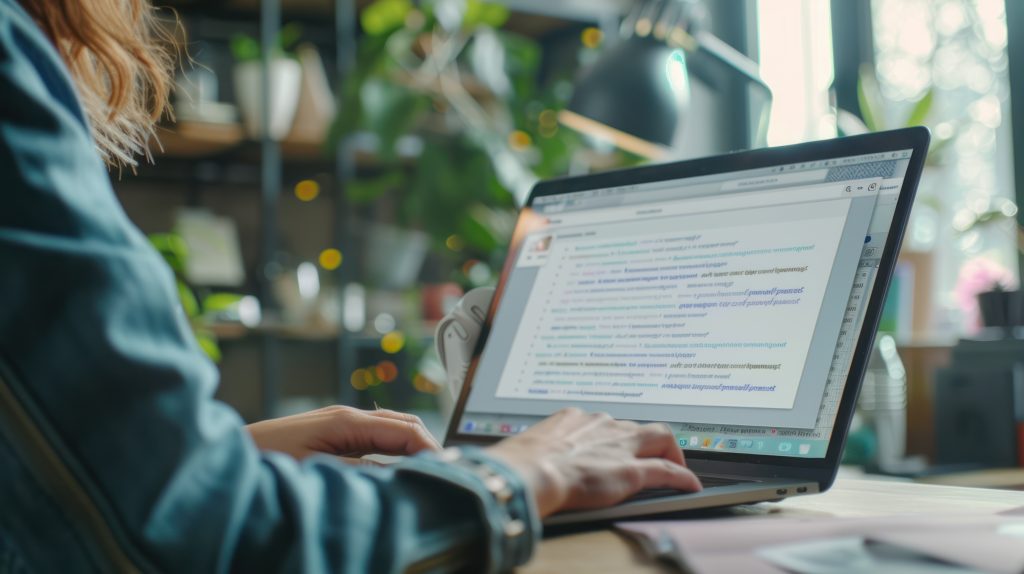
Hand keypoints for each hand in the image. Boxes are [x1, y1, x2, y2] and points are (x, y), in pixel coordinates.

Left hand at [247, 405, 440, 460]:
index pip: (406, 430)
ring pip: (393, 429)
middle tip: (447, 475)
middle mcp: (347, 417)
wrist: (228, 456)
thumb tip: (397, 475)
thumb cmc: (263, 462)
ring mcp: (341, 425)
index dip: (431, 450)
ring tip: (430, 474)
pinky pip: (377, 439)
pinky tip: (400, 472)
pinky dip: (396, 451)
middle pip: (406, 423)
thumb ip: (359, 470)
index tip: (448, 474)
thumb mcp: (316, 470)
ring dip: (414, 448)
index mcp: (346, 421)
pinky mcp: (335, 436)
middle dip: (429, 446)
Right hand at [485, 408, 701, 516]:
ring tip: (676, 468)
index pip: (607, 422)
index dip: (620, 435)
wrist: (529, 471)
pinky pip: (668, 471)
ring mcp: (621, 446)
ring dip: (669, 453)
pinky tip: (690, 486)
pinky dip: (682, 477)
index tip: (621, 445)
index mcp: (577, 418)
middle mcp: (603, 424)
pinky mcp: (633, 470)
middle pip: (639, 425)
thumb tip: (540, 458)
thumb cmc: (523, 463)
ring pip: (659, 439)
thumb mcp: (536, 445)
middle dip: (652, 440)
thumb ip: (549, 446)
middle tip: (659, 455)